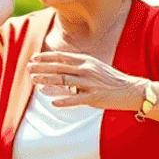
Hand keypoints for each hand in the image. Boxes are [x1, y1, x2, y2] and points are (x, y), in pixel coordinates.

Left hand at [27, 51, 145, 111]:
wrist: (130, 89)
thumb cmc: (111, 79)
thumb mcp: (95, 67)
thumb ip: (79, 65)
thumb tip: (62, 65)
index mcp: (86, 61)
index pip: (62, 57)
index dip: (46, 57)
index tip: (33, 58)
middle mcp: (86, 69)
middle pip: (59, 67)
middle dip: (42, 67)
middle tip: (28, 68)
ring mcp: (90, 83)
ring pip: (64, 81)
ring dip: (47, 81)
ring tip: (35, 82)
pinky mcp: (94, 97)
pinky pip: (75, 99)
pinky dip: (63, 101)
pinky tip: (53, 102)